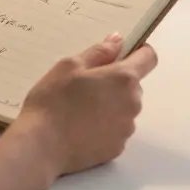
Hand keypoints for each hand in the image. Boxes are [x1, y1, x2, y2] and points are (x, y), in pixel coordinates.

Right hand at [15, 33, 157, 175]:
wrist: (40, 146)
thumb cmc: (53, 101)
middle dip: (116, 82)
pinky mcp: (117, 148)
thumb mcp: (70, 66)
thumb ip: (99, 52)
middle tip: (87, 85)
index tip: (123, 54)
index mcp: (124, 78)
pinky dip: (105, 127)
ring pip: (125, 109)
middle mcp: (132, 103)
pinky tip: (81, 128)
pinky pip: (116, 130)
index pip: (148, 58)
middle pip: (133, 86)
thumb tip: (118, 41)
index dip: (139, 53)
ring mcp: (126, 128)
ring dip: (111, 105)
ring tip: (81, 110)